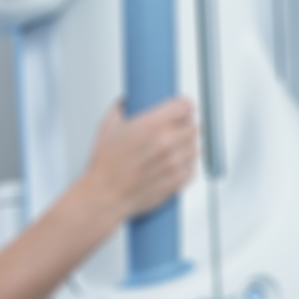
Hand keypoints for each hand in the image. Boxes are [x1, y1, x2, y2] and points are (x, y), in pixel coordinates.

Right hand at [80, 98, 197, 219]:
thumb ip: (121, 110)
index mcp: (152, 125)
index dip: (182, 108)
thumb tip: (127, 102)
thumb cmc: (104, 168)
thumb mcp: (107, 129)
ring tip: (169, 151)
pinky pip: (192, 167)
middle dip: (182, 127)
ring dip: (185, 147)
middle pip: (193, 125)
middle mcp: (168, 142)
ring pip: (194, 146)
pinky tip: (169, 166)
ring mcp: (175, 162)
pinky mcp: (178, 180)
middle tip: (170, 132)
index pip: (185, 106)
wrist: (104, 196)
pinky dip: (184, 166)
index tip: (179, 111)